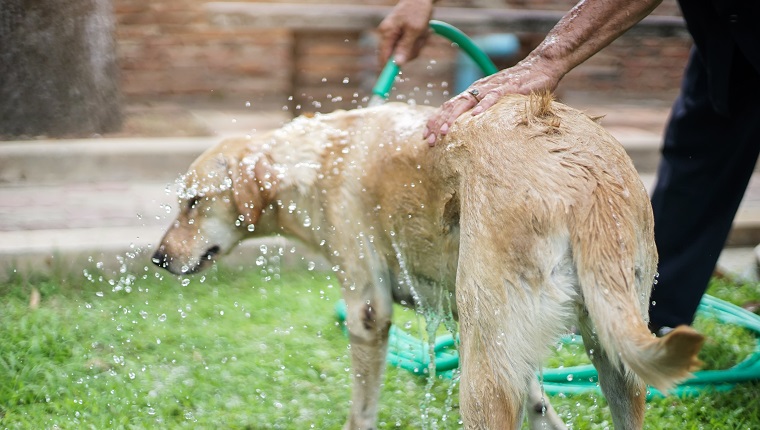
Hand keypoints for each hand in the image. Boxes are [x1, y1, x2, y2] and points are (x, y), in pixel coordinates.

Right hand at [377, 0, 434, 65]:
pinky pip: (410, 46)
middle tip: (420, 40)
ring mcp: (394, 35)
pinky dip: (418, 41)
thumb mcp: (415, 30)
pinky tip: (422, 31)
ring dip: (418, 45)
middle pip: (396, 57)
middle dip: (411, 51)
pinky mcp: (401, 35)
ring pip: (406, 52)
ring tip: (423, 32)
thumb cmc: (418, 10)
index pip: (383, 58)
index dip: (388, 69)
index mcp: (387, 33)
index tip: (393, 79)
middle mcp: (388, 35)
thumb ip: (405, 47)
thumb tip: (397, 64)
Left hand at [423, 59, 562, 145]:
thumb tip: (472, 128)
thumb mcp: (496, 99)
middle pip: (452, 106)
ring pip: (467, 102)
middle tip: (429, 140)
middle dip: (438, 123)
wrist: (540, 66)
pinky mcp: (508, 88)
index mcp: (474, 92)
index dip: (435, 121)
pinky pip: (493, 97)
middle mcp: (478, 88)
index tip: (425, 136)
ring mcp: (491, 87)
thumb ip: (483, 109)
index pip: (448, 107)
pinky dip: (483, 106)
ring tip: (444, 132)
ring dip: (454, 118)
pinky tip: (475, 117)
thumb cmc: (519, 85)